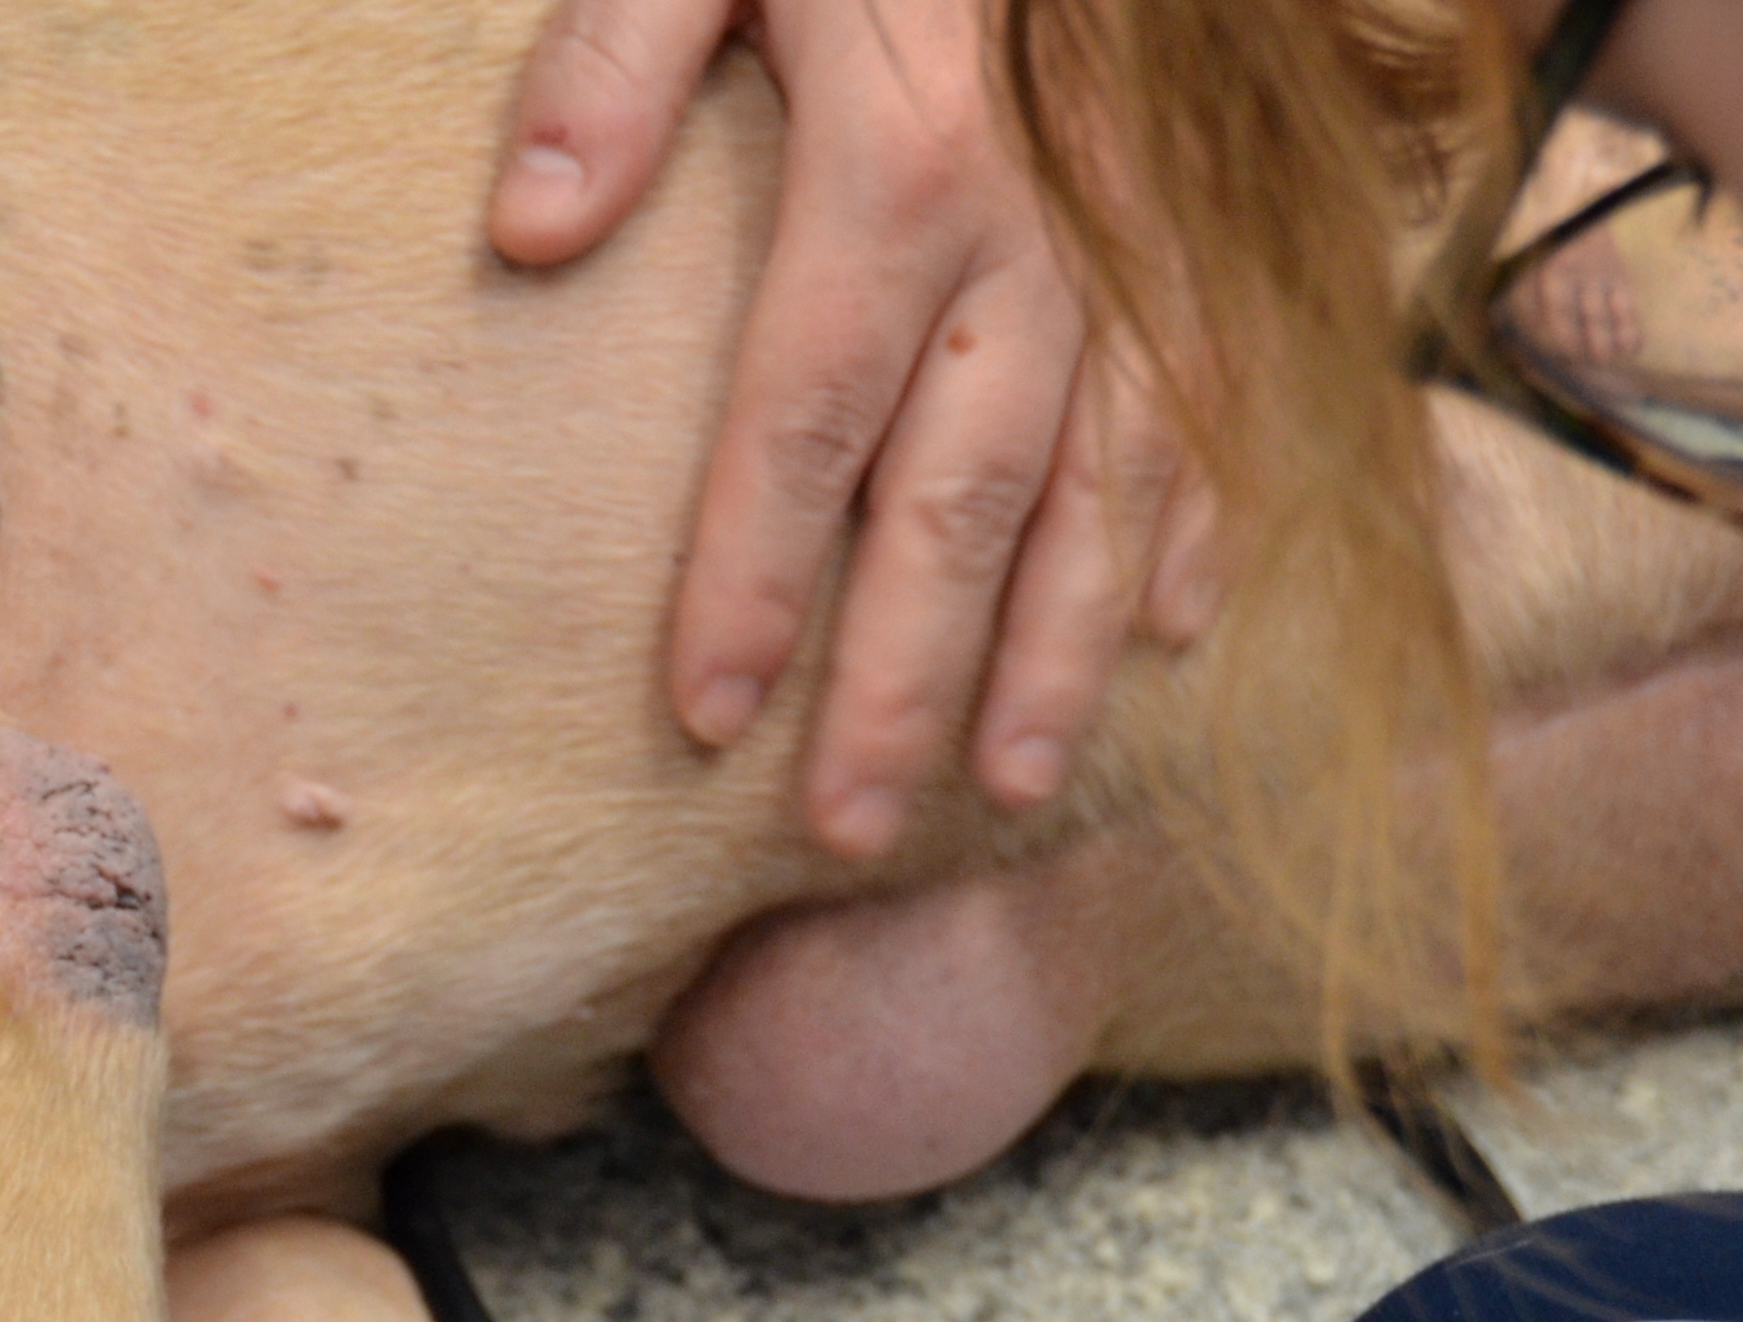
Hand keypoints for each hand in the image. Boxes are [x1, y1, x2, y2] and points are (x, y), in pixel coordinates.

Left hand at [489, 0, 1208, 856]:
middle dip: (906, 678)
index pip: (805, 418)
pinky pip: (1213, 402)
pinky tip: (1167, 636)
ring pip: (1105, 484)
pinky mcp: (1203, 225)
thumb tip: (530, 231)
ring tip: (1009, 785)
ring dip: (1057, 647)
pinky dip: (1196, 525)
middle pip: (961, 498)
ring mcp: (1136, 239)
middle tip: (852, 824)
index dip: (752, 578)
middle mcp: (1035, 232)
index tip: (701, 716)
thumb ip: (610, 59)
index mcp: (897, 161)